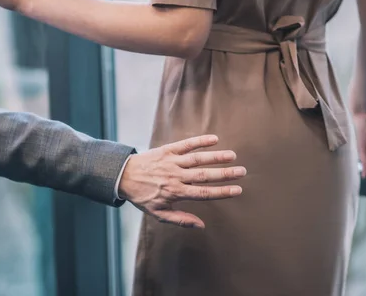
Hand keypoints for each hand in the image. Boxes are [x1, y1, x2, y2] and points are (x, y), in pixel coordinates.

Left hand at [119, 135, 245, 228]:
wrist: (123, 176)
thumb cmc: (142, 196)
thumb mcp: (158, 213)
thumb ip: (180, 219)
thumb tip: (201, 225)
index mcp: (175, 193)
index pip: (204, 193)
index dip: (222, 192)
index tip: (238, 190)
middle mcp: (176, 177)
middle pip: (205, 175)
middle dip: (225, 174)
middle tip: (242, 172)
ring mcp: (172, 162)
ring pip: (198, 159)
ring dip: (216, 156)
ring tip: (232, 156)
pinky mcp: (167, 150)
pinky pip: (186, 144)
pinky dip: (200, 141)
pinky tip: (214, 139)